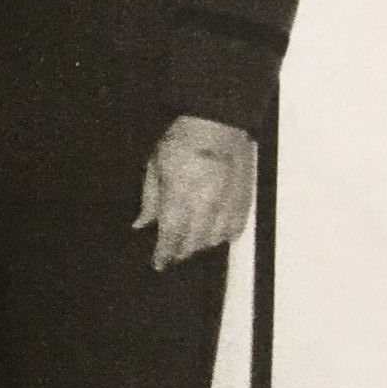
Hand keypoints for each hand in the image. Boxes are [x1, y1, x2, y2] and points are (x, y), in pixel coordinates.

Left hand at [135, 114, 257, 269]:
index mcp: (181, 194)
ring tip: (188, 243)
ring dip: (200, 245)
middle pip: (194, 242)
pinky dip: (222, 237)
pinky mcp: (245, 201)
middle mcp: (207, 204)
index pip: (172, 235)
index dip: (164, 253)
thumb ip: (150, 200)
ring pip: (215, 240)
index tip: (158, 263)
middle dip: (180, 251)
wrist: (218, 124)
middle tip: (171, 252)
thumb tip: (141, 224)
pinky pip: (235, 230)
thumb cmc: (181, 141)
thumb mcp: (154, 166)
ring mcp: (229, 204)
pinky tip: (212, 234)